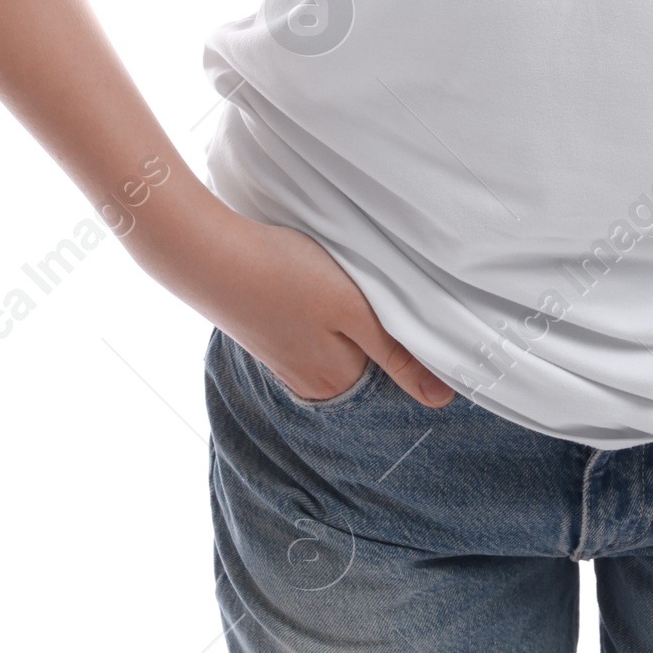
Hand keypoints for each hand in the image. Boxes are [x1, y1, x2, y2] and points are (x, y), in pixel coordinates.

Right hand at [155, 195, 456, 408]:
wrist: (209, 253)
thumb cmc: (286, 276)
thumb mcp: (356, 311)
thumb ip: (398, 353)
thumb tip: (443, 399)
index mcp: (338, 382)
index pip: (394, 371)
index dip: (408, 338)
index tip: (411, 305)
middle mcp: (311, 382)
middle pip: (366, 358)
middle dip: (377, 328)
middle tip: (375, 285)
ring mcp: (286, 360)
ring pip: (339, 341)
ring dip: (349, 316)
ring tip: (341, 281)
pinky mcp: (269, 335)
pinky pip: (312, 331)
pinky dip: (321, 310)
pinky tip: (314, 282)